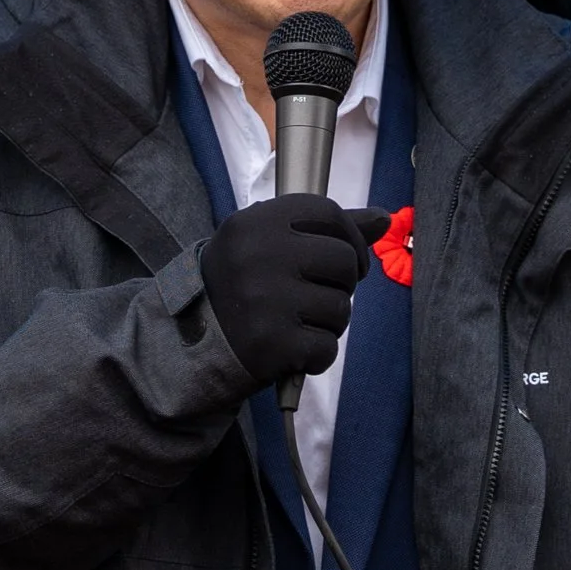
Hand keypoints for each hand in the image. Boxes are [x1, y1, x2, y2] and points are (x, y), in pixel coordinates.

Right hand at [199, 195, 392, 384]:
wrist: (186, 343)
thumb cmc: (240, 287)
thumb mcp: (267, 244)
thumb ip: (325, 229)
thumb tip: (384, 218)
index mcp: (255, 223)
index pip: (329, 213)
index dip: (351, 237)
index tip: (346, 258)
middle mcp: (258, 255)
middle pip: (344, 261)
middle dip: (342, 284)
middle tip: (316, 297)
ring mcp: (264, 300)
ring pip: (341, 307)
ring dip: (329, 323)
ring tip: (299, 325)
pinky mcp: (271, 344)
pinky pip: (327, 347)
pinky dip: (316, 356)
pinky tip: (292, 352)